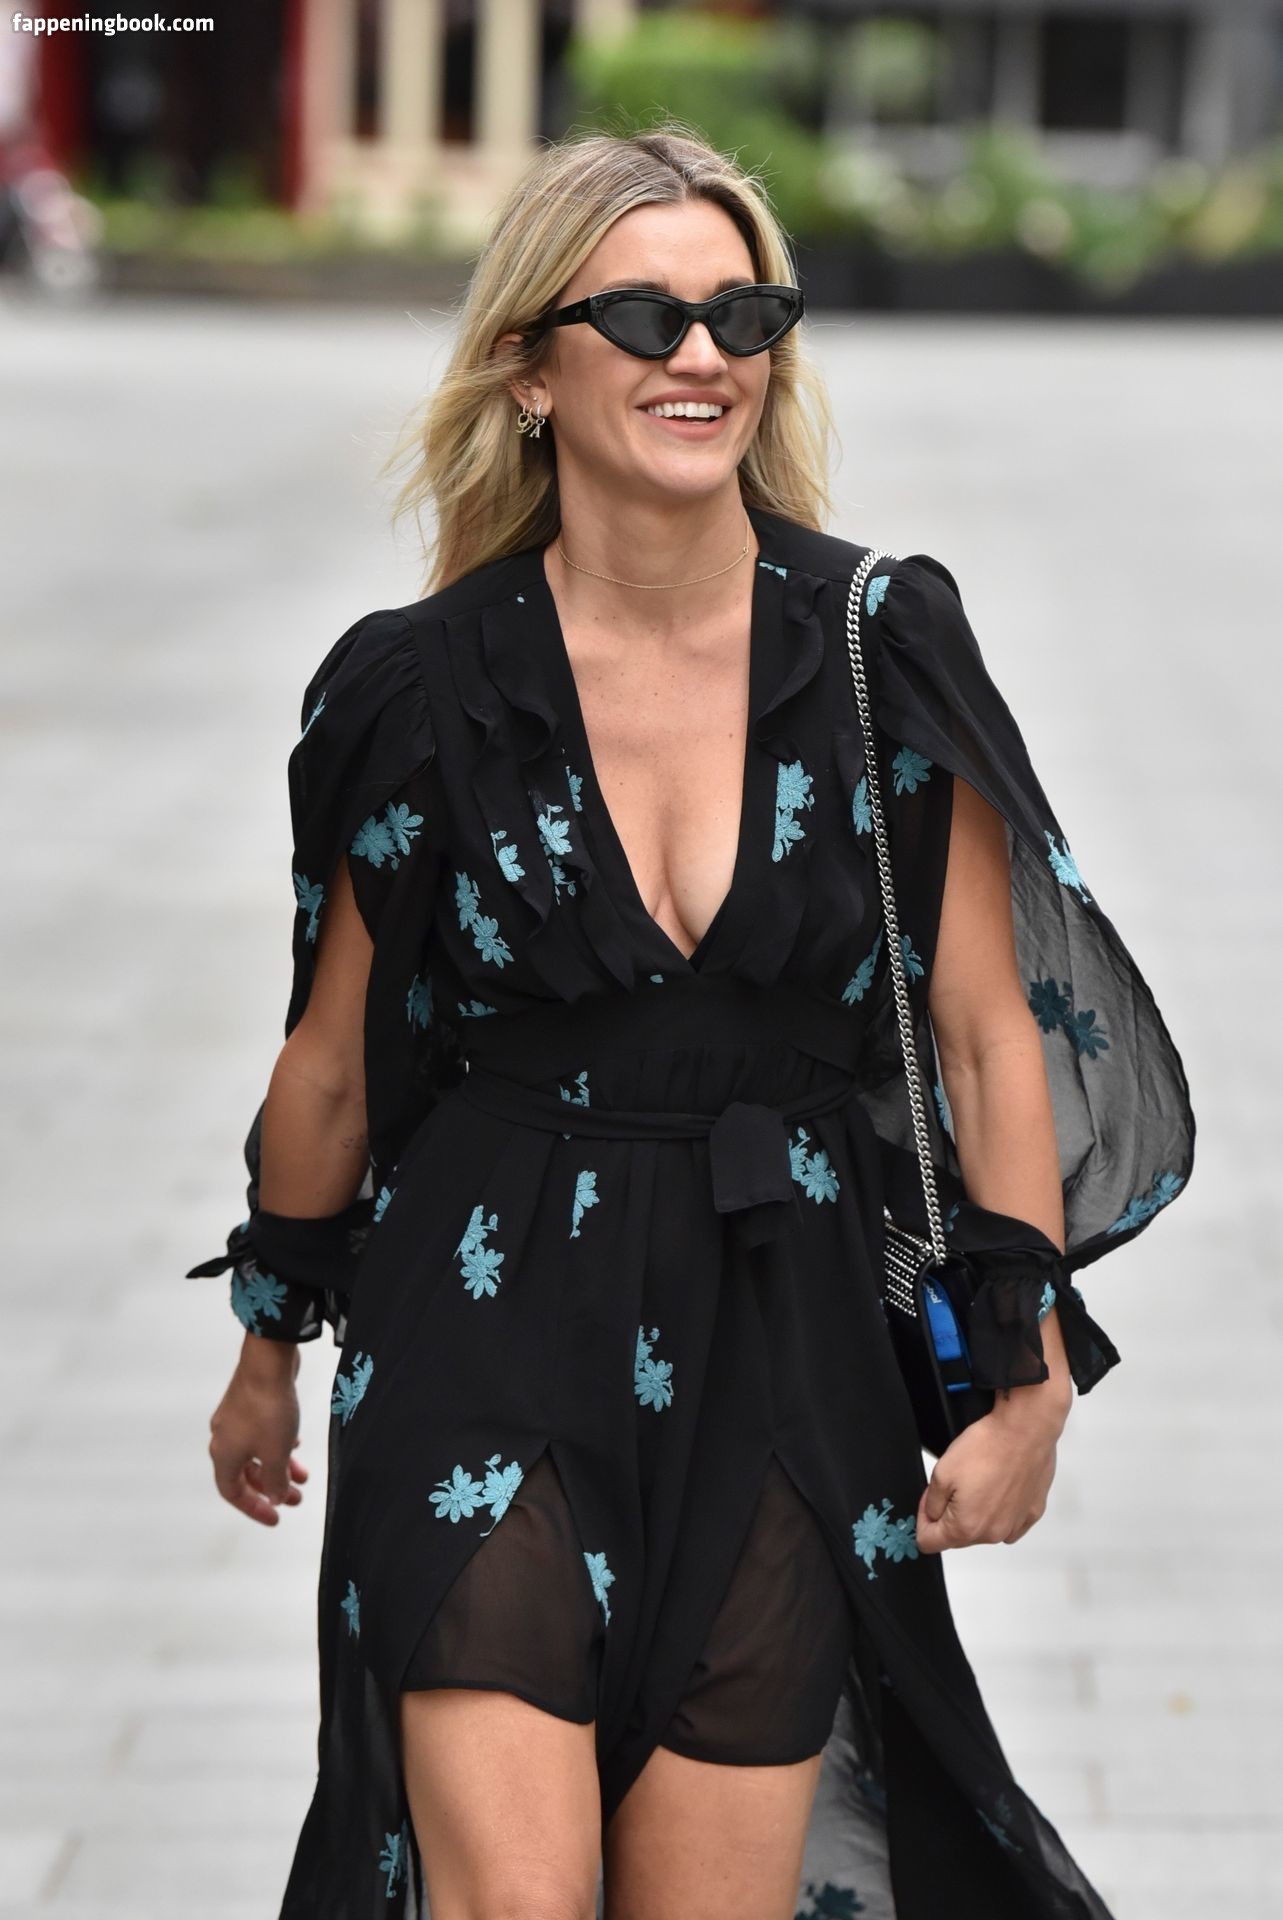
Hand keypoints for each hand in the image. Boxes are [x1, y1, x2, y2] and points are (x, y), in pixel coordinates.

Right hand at [208, 1336, 308, 1525]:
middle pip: (245, 1474)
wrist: (268, 1361)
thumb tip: (275, 1497)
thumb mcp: (276, 1454)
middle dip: (271, 1488)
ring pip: (256, 1453)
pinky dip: (277, 1445)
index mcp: (223, 1455)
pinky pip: (261, 1434)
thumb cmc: (268, 1408)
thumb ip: (275, 1481)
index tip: (275, 1518)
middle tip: (295, 1499)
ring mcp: (234, 1418)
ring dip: (279, 1466)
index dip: (253, 1508)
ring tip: (303, 1476)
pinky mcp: (248, 1403)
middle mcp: (224, 1438)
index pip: (232, 1492)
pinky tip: (295, 1445)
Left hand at [915, 1388, 1070, 1553]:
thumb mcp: (941, 1473)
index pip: (929, 1543)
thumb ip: (931, 1503)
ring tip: (981, 1481)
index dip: (923, 1520)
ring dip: (977, 1512)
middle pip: (958, 1537)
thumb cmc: (986, 1448)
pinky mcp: (1032, 1514)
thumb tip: (932, 1515)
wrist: (1024, 1431)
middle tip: (955, 1484)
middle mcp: (992, 1534)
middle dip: (950, 1515)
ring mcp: (1015, 1525)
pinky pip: (1009, 1522)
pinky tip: (1000, 1487)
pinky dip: (1001, 1510)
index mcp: (966, 1528)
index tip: (929, 1502)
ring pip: (985, 1530)